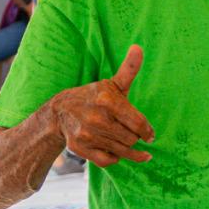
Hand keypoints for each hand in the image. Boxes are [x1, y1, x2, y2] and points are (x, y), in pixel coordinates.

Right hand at [54, 43, 155, 164]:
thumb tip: (139, 47)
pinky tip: (114, 152)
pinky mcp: (80, 149)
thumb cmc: (93, 97)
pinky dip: (114, 158)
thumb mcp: (111, 84)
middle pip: (131, 139)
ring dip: (127, 150)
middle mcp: (96, 118)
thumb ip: (129, 69)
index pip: (139, 124)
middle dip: (135, 138)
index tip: (149, 135)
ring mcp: (87, 135)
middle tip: (132, 134)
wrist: (59, 112)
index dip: (148, 132)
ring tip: (130, 147)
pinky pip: (108, 161)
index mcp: (107, 100)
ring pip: (121, 152)